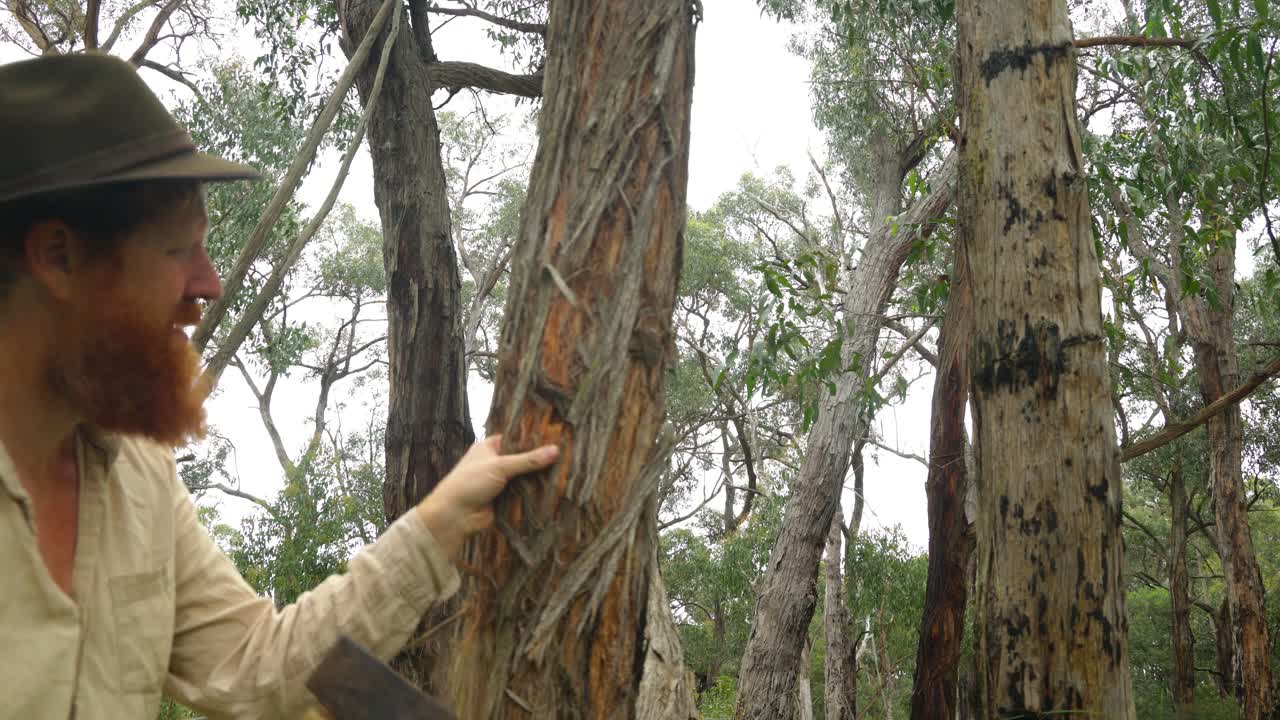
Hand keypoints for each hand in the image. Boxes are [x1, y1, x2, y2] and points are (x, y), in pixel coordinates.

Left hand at [415, 434, 558, 558]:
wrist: (455, 515)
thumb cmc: (470, 482)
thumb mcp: (500, 466)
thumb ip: (528, 459)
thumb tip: (555, 450)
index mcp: (489, 447)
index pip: (515, 438)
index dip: (533, 438)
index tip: (556, 436)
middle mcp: (495, 462)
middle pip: (522, 458)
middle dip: (539, 459)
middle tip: (566, 454)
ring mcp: (500, 481)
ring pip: (525, 477)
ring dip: (538, 477)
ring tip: (566, 470)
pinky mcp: (505, 499)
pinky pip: (524, 493)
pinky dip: (534, 493)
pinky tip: (555, 488)